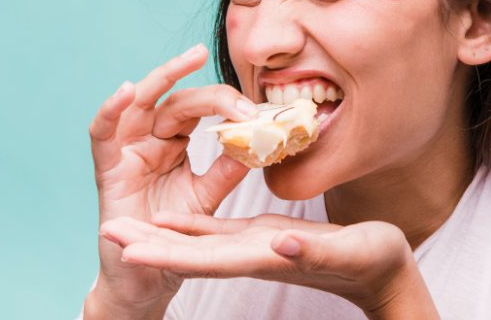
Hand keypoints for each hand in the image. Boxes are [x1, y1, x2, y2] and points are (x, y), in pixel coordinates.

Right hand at [85, 44, 257, 316]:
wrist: (150, 275)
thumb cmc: (176, 234)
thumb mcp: (208, 198)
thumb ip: (227, 171)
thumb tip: (258, 142)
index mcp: (176, 141)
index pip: (199, 108)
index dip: (224, 103)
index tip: (253, 107)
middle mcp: (151, 139)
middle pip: (174, 100)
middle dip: (195, 80)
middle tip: (209, 55)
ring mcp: (128, 151)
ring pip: (139, 104)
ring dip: (159, 78)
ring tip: (185, 60)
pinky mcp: (107, 168)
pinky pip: (102, 133)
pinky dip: (111, 110)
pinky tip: (128, 91)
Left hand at [99, 212, 440, 319]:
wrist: (384, 271)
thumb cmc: (374, 262)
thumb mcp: (349, 252)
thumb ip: (313, 252)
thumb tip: (278, 245)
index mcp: (264, 258)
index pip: (205, 260)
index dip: (166, 256)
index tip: (128, 252)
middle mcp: (249, 256)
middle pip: (188, 254)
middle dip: (147, 246)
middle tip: (105, 233)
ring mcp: (253, 248)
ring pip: (195, 243)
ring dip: (158, 237)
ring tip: (122, 228)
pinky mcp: (261, 237)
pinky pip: (215, 231)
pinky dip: (188, 226)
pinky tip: (168, 218)